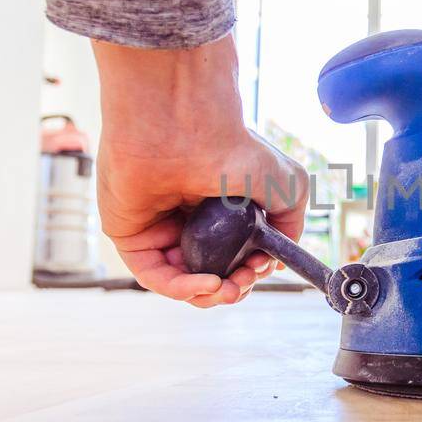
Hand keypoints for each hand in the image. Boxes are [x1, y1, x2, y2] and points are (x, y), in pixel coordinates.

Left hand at [92, 36, 308, 306]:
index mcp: (217, 208)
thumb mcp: (285, 185)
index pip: (231, 254)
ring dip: (210, 294)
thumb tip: (277, 259)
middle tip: (246, 282)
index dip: (249, 270)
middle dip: (233, 286)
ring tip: (230, 288)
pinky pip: (154, 275)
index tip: (263, 267)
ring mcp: (157, 228)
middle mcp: (186, 219)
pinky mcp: (131, 236)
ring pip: (181, 280)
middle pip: (208, 272)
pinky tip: (210, 284)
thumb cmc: (230, 146)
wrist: (185, 127)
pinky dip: (183, 288)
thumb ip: (290, 222)